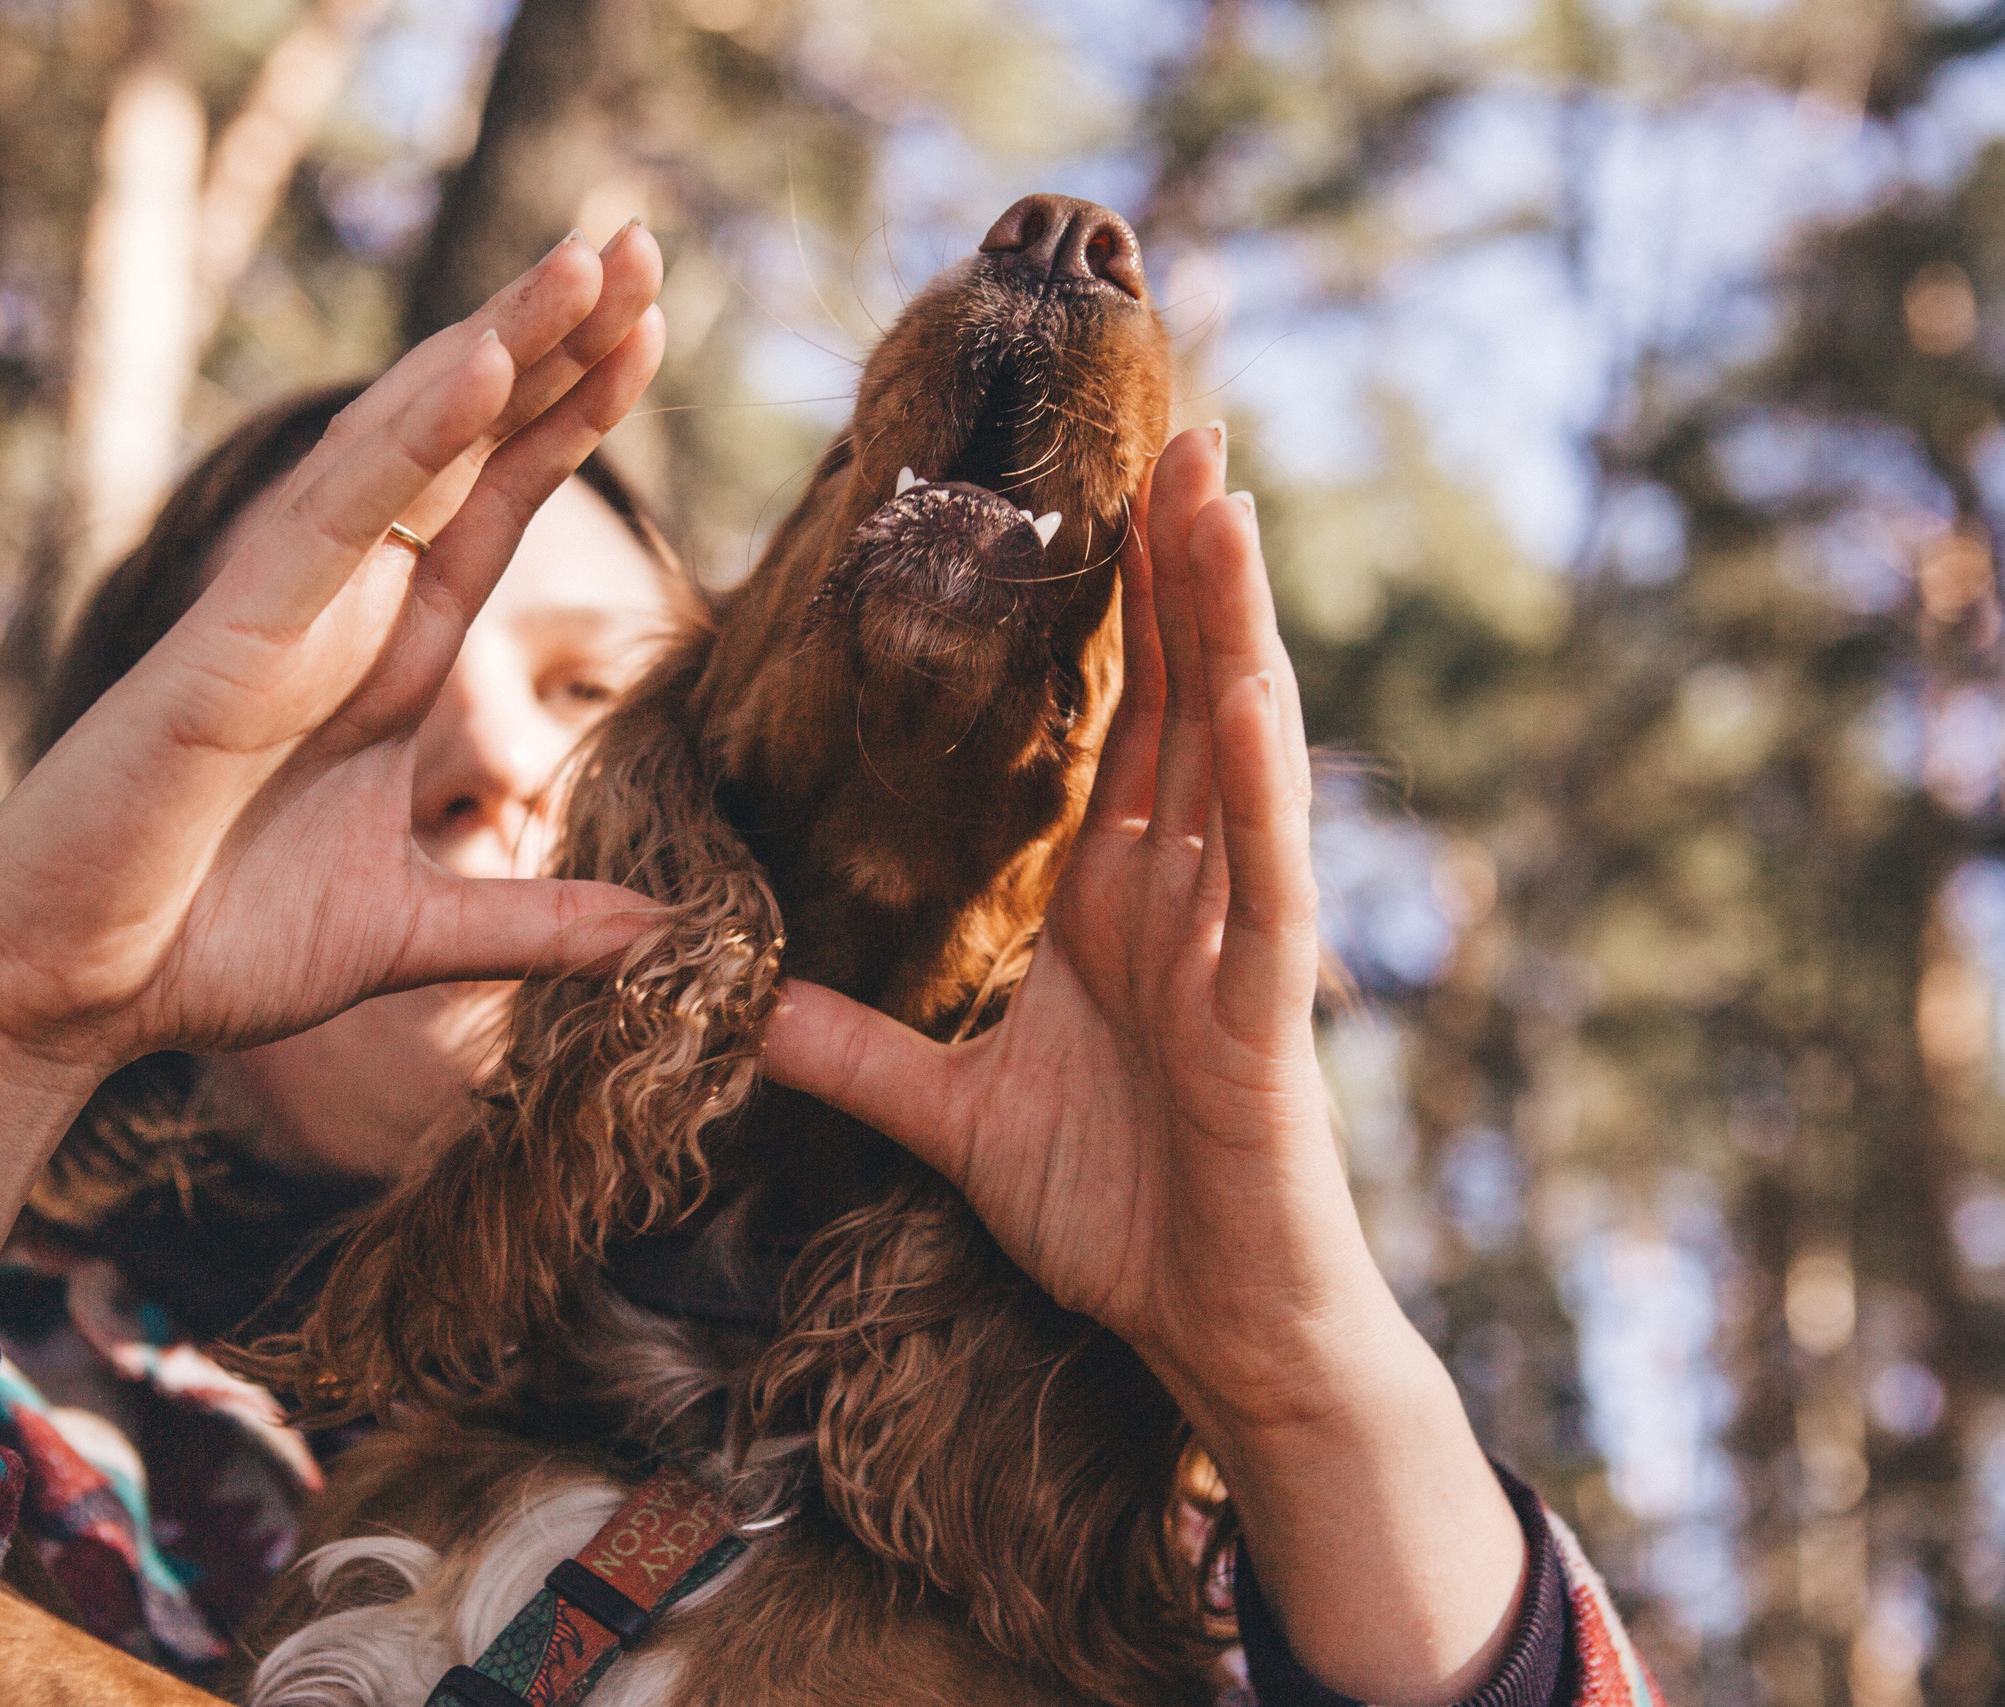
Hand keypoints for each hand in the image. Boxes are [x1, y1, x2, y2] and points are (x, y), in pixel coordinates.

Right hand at [0, 228, 667, 1331]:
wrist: (59, 993)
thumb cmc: (202, 947)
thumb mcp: (407, 933)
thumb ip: (534, 923)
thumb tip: (662, 929)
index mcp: (385, 664)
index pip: (494, 510)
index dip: (570, 421)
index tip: (652, 334)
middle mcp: (341, 614)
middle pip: (467, 451)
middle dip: (555, 347)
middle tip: (646, 243)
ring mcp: (284, 614)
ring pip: (408, 451)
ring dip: (501, 350)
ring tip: (592, 259)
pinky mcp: (230, 644)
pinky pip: (335, 521)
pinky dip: (411, 441)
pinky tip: (486, 366)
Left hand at [764, 424, 1528, 1705]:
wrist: (1208, 1327)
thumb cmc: (1112, 1212)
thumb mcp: (948, 1116)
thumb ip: (851, 1051)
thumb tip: (739, 1006)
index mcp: (1119, 895)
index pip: (1113, 717)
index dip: (1105, 606)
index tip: (1080, 494)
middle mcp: (1185, 886)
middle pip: (1179, 689)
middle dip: (1175, 561)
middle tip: (1163, 420)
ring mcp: (1233, 930)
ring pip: (1234, 741)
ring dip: (1228, 616)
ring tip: (1211, 487)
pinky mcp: (1265, 998)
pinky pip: (1262, 864)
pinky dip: (1251, 769)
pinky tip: (1239, 679)